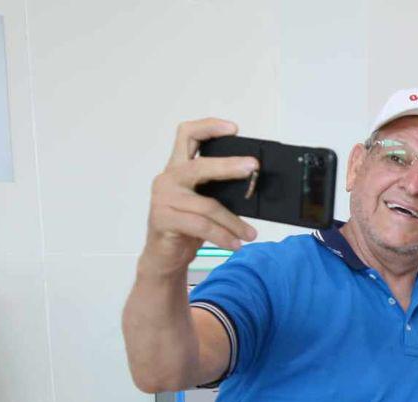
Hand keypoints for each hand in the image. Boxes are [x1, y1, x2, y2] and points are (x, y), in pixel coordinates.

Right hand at [141, 118, 259, 277]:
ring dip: (234, 222)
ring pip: (208, 205)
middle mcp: (168, 179)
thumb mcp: (205, 204)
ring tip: (250, 234)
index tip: (233, 129)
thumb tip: (253, 186)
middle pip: (200, 166)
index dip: (209, 127)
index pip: (187, 135)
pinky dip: (222, 236)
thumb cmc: (186, 228)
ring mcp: (164, 198)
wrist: (164, 257)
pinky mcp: (164, 219)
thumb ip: (218, 190)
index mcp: (178, 169)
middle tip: (253, 168)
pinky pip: (201, 226)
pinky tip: (235, 243)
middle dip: (229, 166)